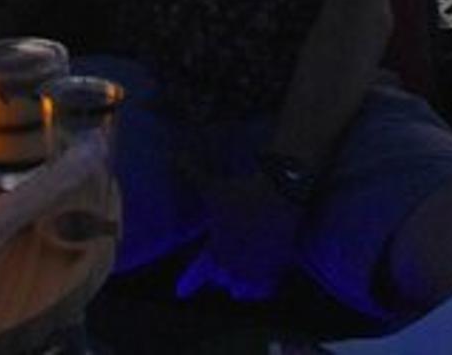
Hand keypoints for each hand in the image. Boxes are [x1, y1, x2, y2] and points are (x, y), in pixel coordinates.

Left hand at [174, 174, 301, 301]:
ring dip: (238, 284)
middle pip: (221, 280)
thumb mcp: (212, 186)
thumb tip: (174, 157)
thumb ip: (192, 174)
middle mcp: (233, 267)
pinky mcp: (276, 269)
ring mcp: (255, 270)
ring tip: (237, 279)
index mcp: (215, 252)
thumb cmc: (241, 193)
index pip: (197, 274)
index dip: (187, 283)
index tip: (179, 293)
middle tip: (217, 269)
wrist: (277, 196)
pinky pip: (264, 289)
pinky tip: (259, 282)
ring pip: (241, 289)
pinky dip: (260, 288)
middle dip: (219, 274)